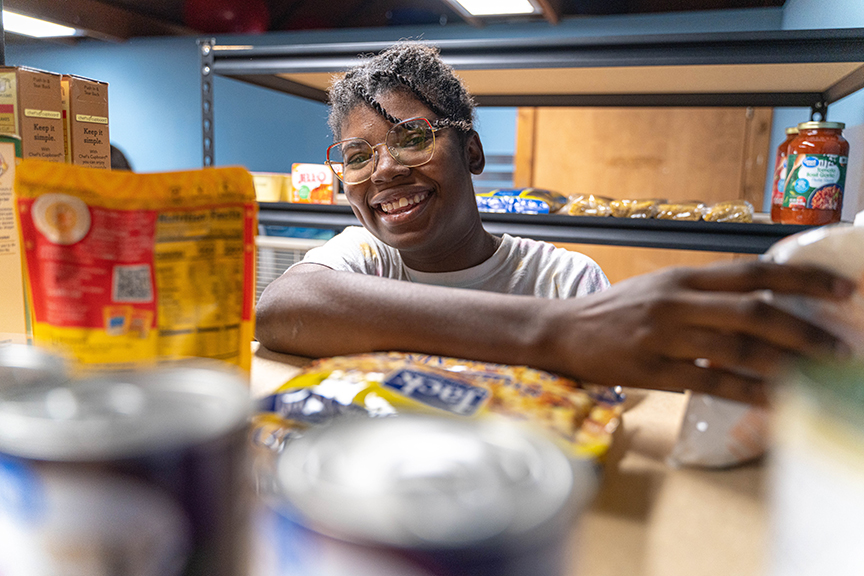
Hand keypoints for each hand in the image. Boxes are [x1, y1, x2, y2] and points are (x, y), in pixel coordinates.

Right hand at [544, 261, 855, 403]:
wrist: (561, 330)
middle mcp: (676, 301)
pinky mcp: (650, 369)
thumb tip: (762, 304)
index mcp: (683, 276)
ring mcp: (662, 336)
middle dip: (805, 329)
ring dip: (784, 363)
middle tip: (841, 346)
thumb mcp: (660, 288)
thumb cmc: (615, 310)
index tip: (844, 289)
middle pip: (753, 311)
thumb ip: (705, 294)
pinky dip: (747, 392)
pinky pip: (708, 381)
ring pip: (736, 348)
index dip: (803, 278)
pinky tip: (774, 401)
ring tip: (818, 374)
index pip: (754, 272)